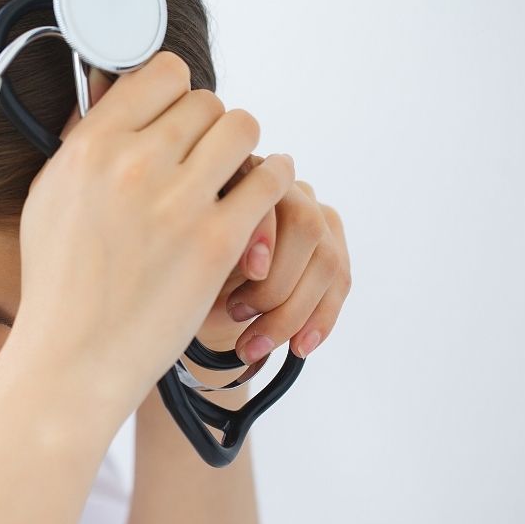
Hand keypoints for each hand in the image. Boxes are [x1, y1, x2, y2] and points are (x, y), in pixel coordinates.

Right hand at [17, 52, 292, 409]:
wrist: (74, 359)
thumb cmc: (59, 286)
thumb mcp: (49, 198)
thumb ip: (81, 143)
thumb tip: (108, 92)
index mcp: (89, 147)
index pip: (159, 74)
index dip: (175, 94)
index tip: (177, 120)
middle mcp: (132, 164)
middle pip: (205, 101)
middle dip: (209, 128)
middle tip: (206, 159)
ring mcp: (176, 202)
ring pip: (243, 127)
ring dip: (245, 146)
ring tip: (238, 171)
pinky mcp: (215, 241)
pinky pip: (270, 179)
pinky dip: (273, 180)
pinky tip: (264, 193)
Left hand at [195, 154, 351, 366]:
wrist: (197, 303)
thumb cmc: (184, 277)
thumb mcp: (185, 264)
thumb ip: (210, 251)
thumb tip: (252, 264)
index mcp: (240, 177)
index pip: (267, 193)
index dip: (264, 232)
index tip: (250, 272)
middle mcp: (284, 189)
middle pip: (306, 226)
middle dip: (277, 283)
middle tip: (237, 316)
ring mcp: (315, 217)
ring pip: (327, 261)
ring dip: (292, 313)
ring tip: (253, 345)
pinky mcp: (332, 249)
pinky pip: (340, 284)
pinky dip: (319, 320)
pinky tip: (299, 346)